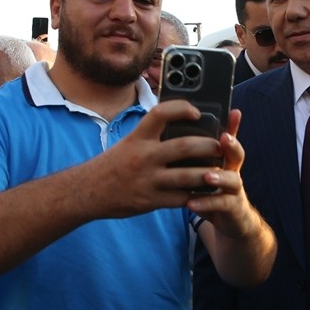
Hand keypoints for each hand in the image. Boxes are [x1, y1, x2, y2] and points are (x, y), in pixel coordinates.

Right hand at [92, 100, 230, 216]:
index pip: (161, 112)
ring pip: (189, 176)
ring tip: (221, 172)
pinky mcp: (151, 200)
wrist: (87, 191)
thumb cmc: (112, 165)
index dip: (182, 108)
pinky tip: (206, 193)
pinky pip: (182, 198)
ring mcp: (148, 179)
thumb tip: (181, 125)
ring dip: (209, 174)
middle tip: (221, 147)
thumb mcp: (128, 142)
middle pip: (185, 146)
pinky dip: (197, 196)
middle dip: (209, 146)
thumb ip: (151, 135)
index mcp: (138, 137)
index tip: (197, 112)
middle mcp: (144, 156)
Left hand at [188, 110, 251, 233]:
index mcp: (224, 158)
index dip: (233, 124)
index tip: (233, 111)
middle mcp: (232, 171)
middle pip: (236, 154)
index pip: (230, 136)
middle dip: (231, 145)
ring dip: (219, 176)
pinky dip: (207, 204)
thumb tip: (175, 127)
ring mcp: (235, 191)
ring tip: (207, 175)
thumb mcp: (204, 168)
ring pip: (233, 180)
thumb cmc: (212, 189)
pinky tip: (191, 203)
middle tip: (222, 138)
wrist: (231, 220)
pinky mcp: (232, 209)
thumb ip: (195, 151)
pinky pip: (221, 205)